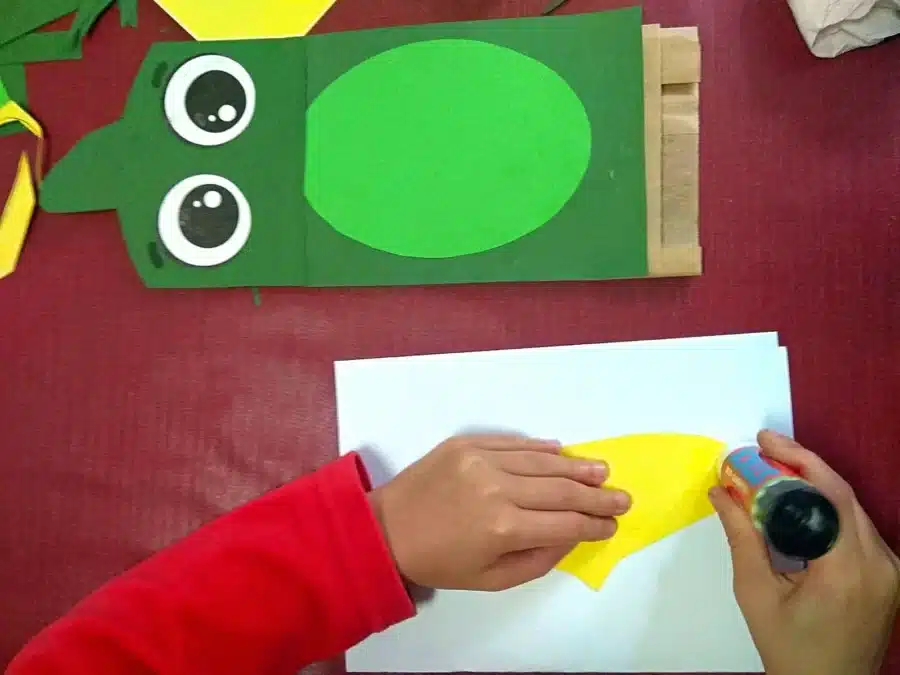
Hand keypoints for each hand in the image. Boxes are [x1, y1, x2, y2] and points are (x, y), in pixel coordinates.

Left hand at [368, 434, 630, 590]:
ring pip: (543, 461)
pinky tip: (563, 453)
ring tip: (603, 471)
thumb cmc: (440, 562)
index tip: (613, 524)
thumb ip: (538, 559)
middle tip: (623, 497)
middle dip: (597, 495)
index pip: (565, 522)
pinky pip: (514, 444)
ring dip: (577, 467)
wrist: (386, 528)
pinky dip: (542, 449)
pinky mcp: (467, 444)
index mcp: (503, 528)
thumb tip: (572, 535)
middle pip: (561, 489)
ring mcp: (481, 460)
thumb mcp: (491, 579)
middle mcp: (497, 489)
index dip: (594, 524)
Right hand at [709, 431, 899, 674]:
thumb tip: (721, 493)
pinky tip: (799, 503)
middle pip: (843, 495)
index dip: (797, 459)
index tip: (762, 441)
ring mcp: (890, 571)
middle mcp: (880, 564)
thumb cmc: (790, 650)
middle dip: (803, 464)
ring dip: (815, 485)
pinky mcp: (889, 576)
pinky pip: (858, 528)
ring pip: (852, 509)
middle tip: (764, 447)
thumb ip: (741, 537)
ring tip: (774, 469)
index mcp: (847, 568)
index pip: (829, 495)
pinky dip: (828, 509)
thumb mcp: (756, 593)